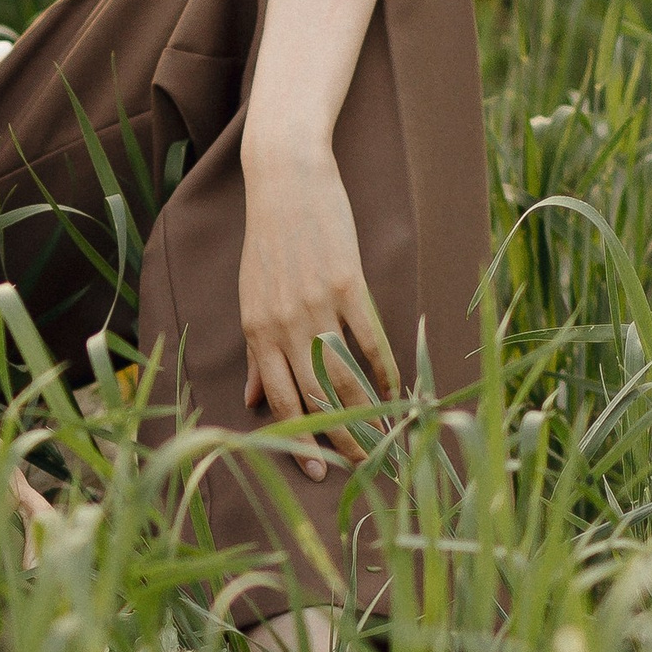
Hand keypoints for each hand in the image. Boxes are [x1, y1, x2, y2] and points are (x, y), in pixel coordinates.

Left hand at [235, 138, 397, 477]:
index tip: (317, 472)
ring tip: (386, 438)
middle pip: (314, 396)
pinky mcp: (346, 283)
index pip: (279, 399)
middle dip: (339, 437)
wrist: (285, 180)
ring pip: (344, 374)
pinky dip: (386, 367)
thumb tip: (252, 401)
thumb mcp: (252, 297)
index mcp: (257, 330)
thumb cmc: (269, 241)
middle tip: (364, 466)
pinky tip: (398, 390)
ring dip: (367, 412)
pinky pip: (370, 337)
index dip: (298, 438)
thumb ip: (257, 352)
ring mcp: (315, 304)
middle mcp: (282, 324)